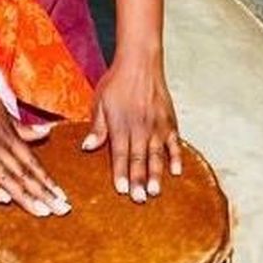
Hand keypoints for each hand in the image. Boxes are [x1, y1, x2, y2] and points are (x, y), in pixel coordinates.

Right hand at [0, 62, 70, 217]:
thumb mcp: (2, 110)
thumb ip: (22, 128)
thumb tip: (47, 132)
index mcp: (8, 134)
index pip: (32, 163)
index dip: (47, 181)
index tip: (62, 197)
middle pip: (23, 173)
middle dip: (43, 193)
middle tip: (61, 210)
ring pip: (5, 176)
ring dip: (24, 195)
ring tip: (40, 211)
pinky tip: (4, 199)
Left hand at [80, 50, 181, 201]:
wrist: (141, 63)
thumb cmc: (117, 82)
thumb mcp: (100, 102)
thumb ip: (97, 127)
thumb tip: (87, 148)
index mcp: (121, 124)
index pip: (120, 154)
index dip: (121, 173)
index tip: (122, 191)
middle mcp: (140, 127)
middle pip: (139, 158)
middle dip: (138, 181)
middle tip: (139, 199)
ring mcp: (157, 125)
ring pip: (157, 154)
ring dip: (156, 174)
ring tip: (155, 192)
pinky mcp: (170, 120)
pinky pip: (174, 143)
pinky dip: (175, 157)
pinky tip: (176, 172)